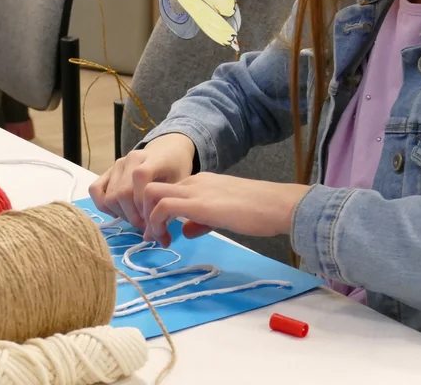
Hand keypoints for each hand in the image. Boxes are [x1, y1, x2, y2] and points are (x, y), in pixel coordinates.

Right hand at [89, 134, 196, 229]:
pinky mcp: (107, 171)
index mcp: (151, 159)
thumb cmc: (176, 169)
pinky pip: (95, 190)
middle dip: (133, 216)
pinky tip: (119, 211)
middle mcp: (130, 159)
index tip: (154, 221)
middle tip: (146, 226)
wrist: (167, 150)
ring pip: (109, 196)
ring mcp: (116, 165)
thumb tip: (149, 238)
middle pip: (122, 193)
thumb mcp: (179, 186)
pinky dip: (104, 205)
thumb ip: (166, 209)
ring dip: (121, 214)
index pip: (140, 178)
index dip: (143, 204)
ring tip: (136, 218)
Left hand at [141, 172, 310, 247]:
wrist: (277, 204)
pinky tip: (166, 239)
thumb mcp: (225, 214)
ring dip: (147, 218)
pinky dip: (156, 223)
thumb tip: (186, 230)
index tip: (160, 231)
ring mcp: (195, 190)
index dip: (157, 210)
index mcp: (201, 181)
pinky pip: (163, 207)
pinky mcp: (198, 204)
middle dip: (143, 211)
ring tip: (156, 239)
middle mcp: (194, 181)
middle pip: (152, 187)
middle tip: (151, 235)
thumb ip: (202, 220)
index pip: (168, 189)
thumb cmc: (259, 211)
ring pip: (151, 193)